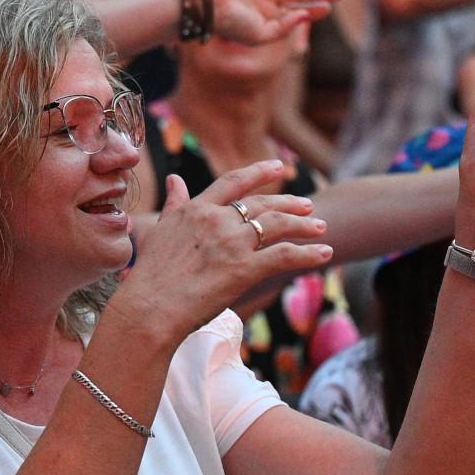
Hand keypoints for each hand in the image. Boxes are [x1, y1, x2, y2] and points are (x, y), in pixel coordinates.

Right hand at [114, 162, 329, 342]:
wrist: (150, 307)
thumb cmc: (149, 277)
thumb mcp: (159, 232)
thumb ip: (173, 205)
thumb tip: (174, 179)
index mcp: (196, 209)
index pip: (233, 182)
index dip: (259, 172)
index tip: (278, 166)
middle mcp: (217, 220)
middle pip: (263, 204)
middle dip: (290, 203)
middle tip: (309, 206)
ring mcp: (232, 243)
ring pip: (279, 225)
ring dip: (304, 226)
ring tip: (321, 227)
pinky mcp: (245, 269)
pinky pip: (286, 256)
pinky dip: (309, 254)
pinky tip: (325, 255)